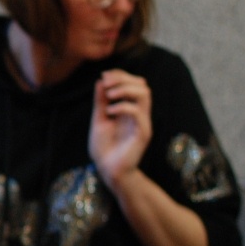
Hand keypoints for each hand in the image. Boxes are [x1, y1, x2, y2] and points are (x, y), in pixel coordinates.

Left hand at [90, 69, 152, 189]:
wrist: (108, 170)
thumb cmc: (104, 147)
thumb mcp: (99, 119)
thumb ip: (101, 101)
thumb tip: (101, 80)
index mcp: (129, 109)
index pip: (134, 84)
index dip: (121, 75)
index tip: (104, 76)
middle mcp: (139, 114)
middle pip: (142, 86)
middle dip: (123, 79)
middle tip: (106, 83)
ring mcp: (142, 123)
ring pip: (145, 95)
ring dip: (125, 89)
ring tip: (109, 95)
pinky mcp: (142, 134)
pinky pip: (139, 113)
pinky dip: (123, 107)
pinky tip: (109, 112)